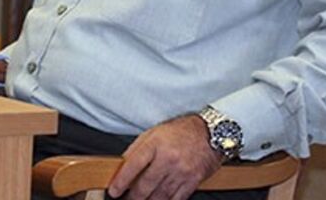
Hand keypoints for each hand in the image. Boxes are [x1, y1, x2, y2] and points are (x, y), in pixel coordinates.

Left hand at [107, 114, 221, 199]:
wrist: (211, 133)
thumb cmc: (182, 132)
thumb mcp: (155, 132)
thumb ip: (137, 148)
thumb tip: (122, 165)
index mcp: (156, 144)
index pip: (133, 165)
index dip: (121, 181)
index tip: (114, 191)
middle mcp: (168, 158)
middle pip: (145, 185)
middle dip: (132, 197)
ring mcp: (181, 171)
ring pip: (159, 196)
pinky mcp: (192, 181)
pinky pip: (176, 199)